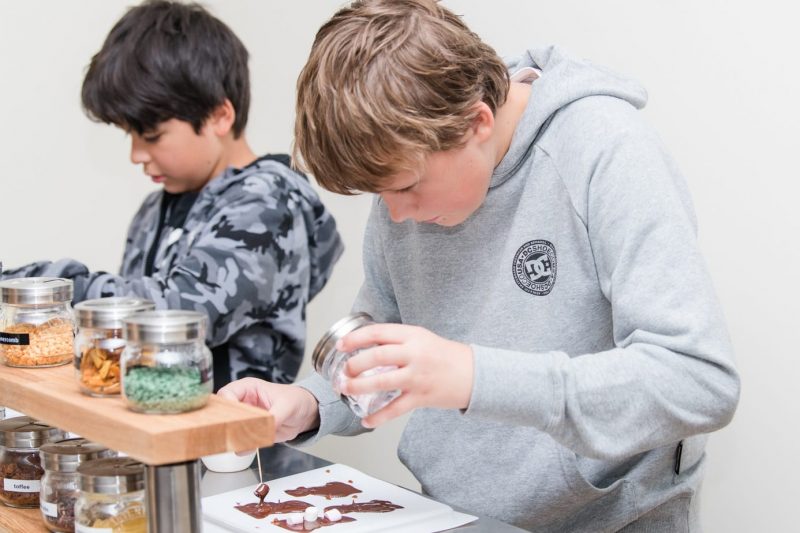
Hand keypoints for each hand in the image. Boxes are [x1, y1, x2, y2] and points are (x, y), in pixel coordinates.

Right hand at [217, 378, 320, 441]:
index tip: (231, 418)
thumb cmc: (296, 400)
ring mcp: (244, 418)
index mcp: (248, 388)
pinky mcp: (249, 431)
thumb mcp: (287, 406)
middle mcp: (243, 402)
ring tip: (238, 443)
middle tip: (230, 434)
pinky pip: (238, 440)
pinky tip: (245, 449)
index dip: (226, 406)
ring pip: (228, 427)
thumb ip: (273, 417)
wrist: (305, 415)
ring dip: (231, 437)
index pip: (226, 394)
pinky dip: (240, 446)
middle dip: (224, 423)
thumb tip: (262, 431)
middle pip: (222, 412)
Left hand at [335, 324, 473, 427]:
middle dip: (354, 364)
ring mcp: (417, 377)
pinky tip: (366, 420)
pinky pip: (395, 409)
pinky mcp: (421, 397)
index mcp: (413, 336)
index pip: (378, 332)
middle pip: (377, 356)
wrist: (474, 374)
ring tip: (345, 389)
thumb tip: (368, 345)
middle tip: (342, 371)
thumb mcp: (422, 338)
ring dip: (359, 386)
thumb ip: (398, 341)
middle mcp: (414, 354)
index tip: (342, 345)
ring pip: (382, 382)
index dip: (356, 338)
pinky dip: (378, 417)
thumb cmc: (446, 355)